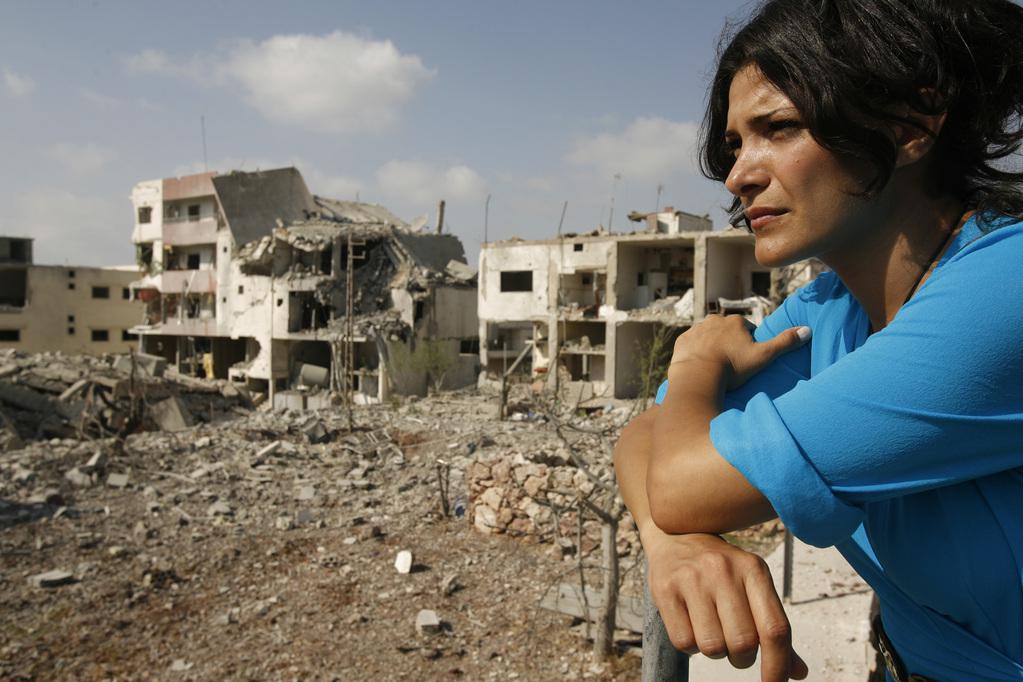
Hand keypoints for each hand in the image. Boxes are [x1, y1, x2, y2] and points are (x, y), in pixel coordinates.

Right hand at [645, 531, 807, 680]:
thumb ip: (772, 626)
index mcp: (753, 569)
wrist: (675, 535)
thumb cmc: (720, 570)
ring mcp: (692, 578)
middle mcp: (724, 570)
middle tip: (735, 648)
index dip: (778, 665)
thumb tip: (798, 672)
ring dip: (715, 651)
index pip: (775, 629)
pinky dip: (690, 646)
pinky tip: (690, 624)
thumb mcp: (752, 586)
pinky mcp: (665, 588)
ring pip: (712, 647)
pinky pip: (683, 642)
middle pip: (743, 643)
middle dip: (742, 658)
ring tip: (711, 629)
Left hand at [669, 315, 809, 389]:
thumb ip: (785, 343)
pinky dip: (696, 353)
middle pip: (728, 332)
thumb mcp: (763, 356)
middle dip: (730, 344)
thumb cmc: (733, 368)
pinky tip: (700, 366)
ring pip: (709, 337)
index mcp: (737, 321)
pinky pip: (693, 344)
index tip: (746, 360)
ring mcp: (697, 329)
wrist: (698, 376)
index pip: (748, 330)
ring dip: (713, 347)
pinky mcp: (683, 340)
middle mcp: (715, 319)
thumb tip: (808, 330)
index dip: (749, 346)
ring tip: (716, 367)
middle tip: (731, 365)